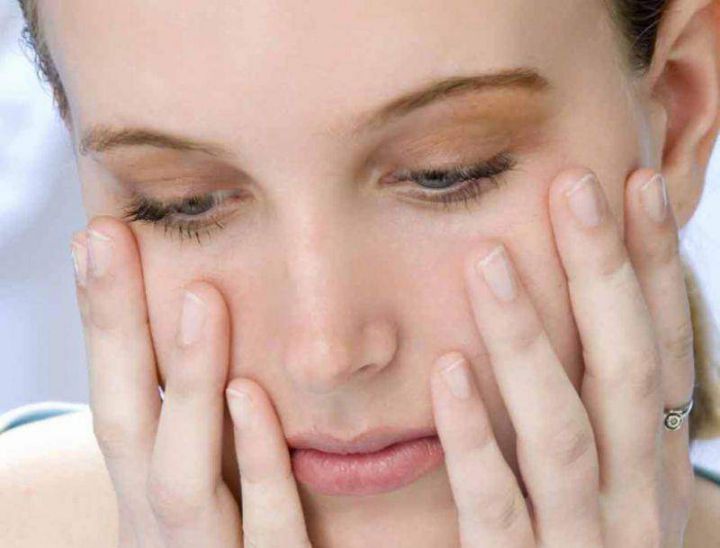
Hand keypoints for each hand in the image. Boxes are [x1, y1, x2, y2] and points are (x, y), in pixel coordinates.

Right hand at [70, 218, 311, 546]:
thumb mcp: (197, 493)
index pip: (117, 398)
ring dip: (190, 386)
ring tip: (201, 297)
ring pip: (184, 477)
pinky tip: (254, 398)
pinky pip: (265, 534)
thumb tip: (211, 353)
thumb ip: (199, 431)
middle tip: (109, 238)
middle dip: (116, 332)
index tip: (101, 235)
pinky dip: (256, 468)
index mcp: (143, 495)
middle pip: (127, 422)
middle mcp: (156, 527)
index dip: (104, 322)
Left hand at [430, 167, 694, 545]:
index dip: (653, 265)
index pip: (660, 346)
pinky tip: (446, 370)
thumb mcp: (608, 482)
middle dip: (603, 274)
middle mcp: (633, 496)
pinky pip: (498, 504)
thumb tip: (580, 320)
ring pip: (563, 426)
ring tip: (485, 259)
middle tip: (571, 186)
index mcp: (651, 463)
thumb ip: (594, 409)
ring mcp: (585, 540)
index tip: (635, 183)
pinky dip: (476, 436)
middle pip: (624, 367)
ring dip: (528, 338)